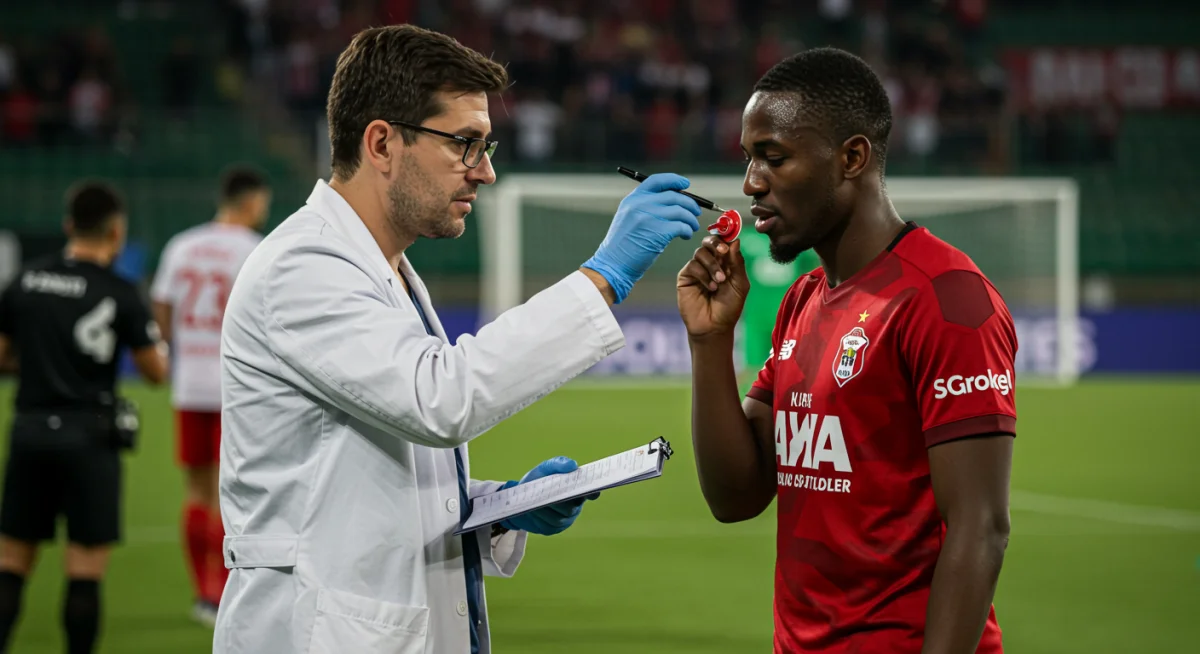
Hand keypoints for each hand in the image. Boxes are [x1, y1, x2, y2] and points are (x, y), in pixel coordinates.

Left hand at [499, 456, 598, 535]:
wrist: (520, 498)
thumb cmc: (538, 481)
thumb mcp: (545, 468)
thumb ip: (558, 463)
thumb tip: (572, 465)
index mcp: (576, 491)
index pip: (590, 494)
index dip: (592, 494)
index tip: (593, 492)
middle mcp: (574, 507)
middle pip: (570, 508)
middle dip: (558, 501)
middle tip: (547, 493)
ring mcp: (563, 521)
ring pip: (558, 519)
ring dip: (546, 510)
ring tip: (535, 501)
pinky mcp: (551, 529)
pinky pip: (547, 526)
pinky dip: (539, 519)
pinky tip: (532, 511)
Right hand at [582, 173, 701, 303]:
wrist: (613, 264)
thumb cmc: (624, 244)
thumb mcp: (629, 217)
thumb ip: (646, 206)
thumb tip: (674, 201)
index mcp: (633, 198)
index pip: (657, 180)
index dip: (674, 180)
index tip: (685, 184)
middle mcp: (640, 204)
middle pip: (674, 196)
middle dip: (690, 204)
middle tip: (696, 213)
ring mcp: (649, 217)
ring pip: (681, 211)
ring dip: (691, 220)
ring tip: (692, 228)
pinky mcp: (658, 232)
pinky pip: (681, 226)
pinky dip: (687, 230)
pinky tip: (686, 236)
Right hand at [677, 235, 749, 340]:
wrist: (715, 326)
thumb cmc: (729, 307)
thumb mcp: (740, 284)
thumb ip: (737, 263)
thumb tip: (736, 241)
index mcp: (726, 262)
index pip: (725, 242)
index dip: (727, 234)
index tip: (731, 232)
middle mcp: (711, 262)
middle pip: (710, 241)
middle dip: (716, 243)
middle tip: (722, 252)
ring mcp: (698, 268)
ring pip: (701, 252)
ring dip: (712, 265)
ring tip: (720, 281)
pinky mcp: (686, 276)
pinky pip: (693, 266)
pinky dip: (703, 275)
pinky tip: (710, 287)